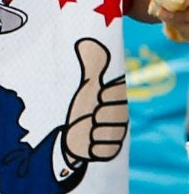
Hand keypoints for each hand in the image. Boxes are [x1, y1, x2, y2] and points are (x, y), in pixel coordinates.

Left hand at [62, 36, 126, 161]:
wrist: (72, 133)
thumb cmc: (82, 105)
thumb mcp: (87, 84)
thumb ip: (91, 64)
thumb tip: (87, 39)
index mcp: (119, 101)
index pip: (118, 94)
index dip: (105, 94)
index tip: (98, 95)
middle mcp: (121, 119)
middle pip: (112, 115)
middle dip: (95, 112)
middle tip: (90, 113)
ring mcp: (117, 137)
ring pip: (105, 132)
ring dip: (90, 129)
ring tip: (87, 127)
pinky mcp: (108, 154)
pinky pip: (100, 149)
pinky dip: (89, 145)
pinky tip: (86, 140)